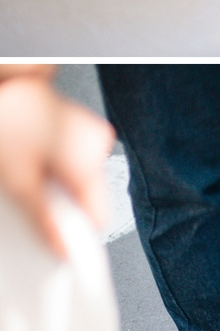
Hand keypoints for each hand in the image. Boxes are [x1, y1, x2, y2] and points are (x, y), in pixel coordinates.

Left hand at [0, 75, 113, 257]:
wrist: (6, 83)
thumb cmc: (10, 118)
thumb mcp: (19, 180)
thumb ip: (44, 219)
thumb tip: (61, 246)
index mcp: (91, 159)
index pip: (99, 216)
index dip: (75, 233)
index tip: (57, 241)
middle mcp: (99, 145)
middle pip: (89, 197)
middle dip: (61, 205)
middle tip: (32, 197)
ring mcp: (92, 134)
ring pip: (81, 179)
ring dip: (58, 185)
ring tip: (29, 171)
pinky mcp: (81, 128)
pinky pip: (76, 161)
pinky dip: (57, 168)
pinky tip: (34, 159)